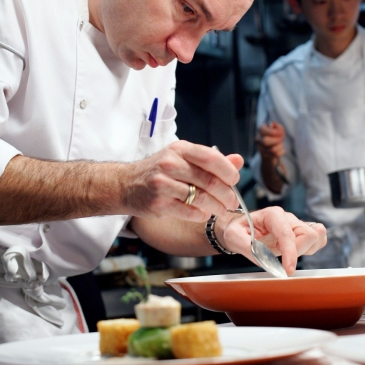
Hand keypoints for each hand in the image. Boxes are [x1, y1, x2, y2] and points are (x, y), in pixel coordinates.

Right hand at [119, 141, 243, 221]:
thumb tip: (238, 160)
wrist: (126, 184)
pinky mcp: (159, 203)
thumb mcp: (183, 158)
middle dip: (226, 193)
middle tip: (232, 201)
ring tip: (221, 210)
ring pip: (201, 197)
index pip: (211, 158)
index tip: (235, 180)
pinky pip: (188, 211)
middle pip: (209, 180)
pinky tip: (202, 214)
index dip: (228, 170)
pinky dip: (200, 215)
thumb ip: (211, 161)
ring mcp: (163, 183)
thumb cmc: (160, 171)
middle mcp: (170, 163)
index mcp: (180, 149)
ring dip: (216, 207)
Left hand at [218, 207, 326, 274]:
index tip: (288, 270)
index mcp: (271, 215)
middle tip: (282, 261)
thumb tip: (263, 259)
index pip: (287, 234)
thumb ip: (247, 246)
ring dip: (306, 250)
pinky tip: (296, 253)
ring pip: (316, 236)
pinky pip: (318, 239)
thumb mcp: (233, 236)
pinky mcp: (301, 232)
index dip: (290, 253)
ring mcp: (296, 224)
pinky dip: (312, 248)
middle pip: (308, 234)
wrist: (240, 228)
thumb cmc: (238, 230)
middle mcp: (287, 217)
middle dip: (298, 252)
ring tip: (287, 255)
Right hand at [255, 121, 285, 160]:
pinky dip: (281, 151)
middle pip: (265, 141)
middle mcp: (258, 139)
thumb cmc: (276, 136)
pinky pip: (276, 155)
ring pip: (272, 149)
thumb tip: (274, 124)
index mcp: (260, 130)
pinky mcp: (265, 156)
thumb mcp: (279, 129)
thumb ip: (278, 127)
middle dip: (276, 140)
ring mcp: (260, 148)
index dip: (274, 132)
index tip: (280, 133)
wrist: (273, 147)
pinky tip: (280, 149)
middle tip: (280, 139)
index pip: (264, 131)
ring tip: (280, 144)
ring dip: (280, 146)